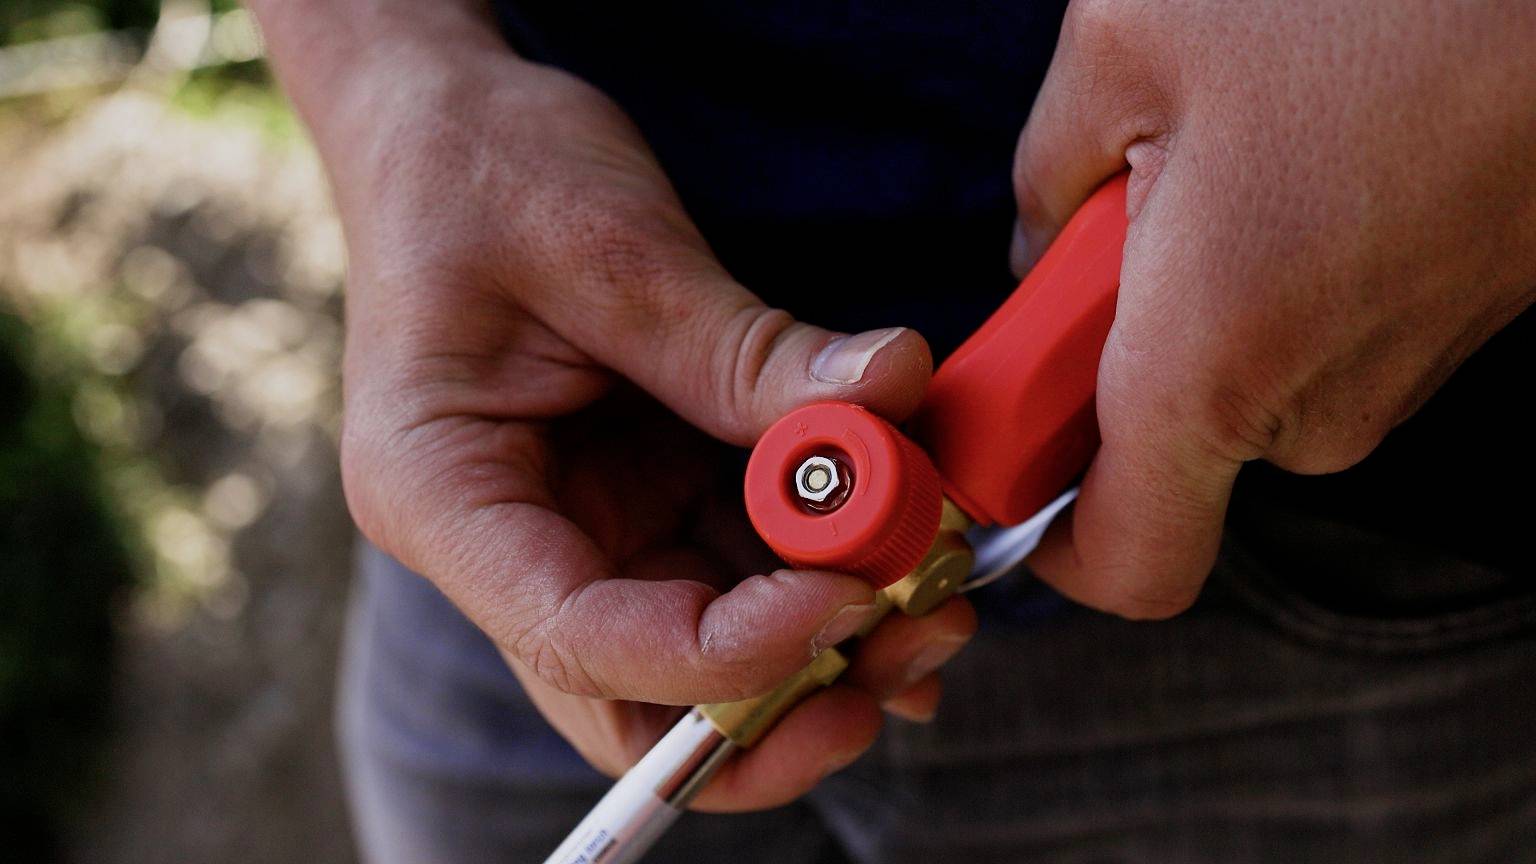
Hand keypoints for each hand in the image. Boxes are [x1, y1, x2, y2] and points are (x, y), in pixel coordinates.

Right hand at [252, 3, 975, 809]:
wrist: (453, 130)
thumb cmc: (485, 173)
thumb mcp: (614, 251)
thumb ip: (743, 349)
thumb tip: (892, 394)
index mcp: (447, 496)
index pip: (578, 639)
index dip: (723, 655)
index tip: (848, 599)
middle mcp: (513, 544)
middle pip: (637, 700)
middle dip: (775, 711)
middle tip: (899, 659)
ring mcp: (585, 530)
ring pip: (706, 660)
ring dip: (823, 654)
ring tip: (932, 601)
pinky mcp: (646, 501)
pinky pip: (743, 576)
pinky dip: (826, 588)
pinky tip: (910, 579)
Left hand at [1013, 0, 1535, 617]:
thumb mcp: (1129, 40)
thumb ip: (1044, 173)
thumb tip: (1040, 248)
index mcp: (1212, 366)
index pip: (1125, 564)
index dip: (1049, 534)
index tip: (1012, 454)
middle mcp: (1318, 406)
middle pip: (1167, 445)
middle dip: (1115, 344)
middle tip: (1123, 213)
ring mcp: (1399, 377)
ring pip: (1244, 376)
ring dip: (1202, 288)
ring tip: (1238, 152)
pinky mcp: (1450, 330)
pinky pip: (1319, 333)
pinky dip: (1277, 268)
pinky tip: (1306, 156)